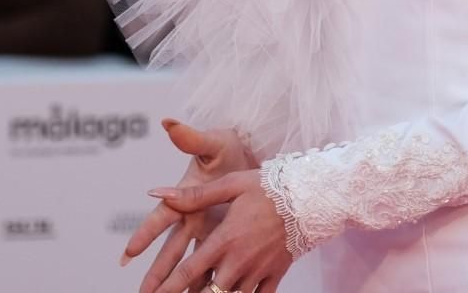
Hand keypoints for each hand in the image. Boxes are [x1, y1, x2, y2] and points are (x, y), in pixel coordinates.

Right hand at [123, 121, 255, 292]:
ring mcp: (209, 231)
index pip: (162, 217)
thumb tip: (168, 122)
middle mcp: (194, 218)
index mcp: (187, 196)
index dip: (145, 234)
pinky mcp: (226, 238)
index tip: (129, 253)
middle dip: (157, 272)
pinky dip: (208, 279)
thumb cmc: (230, 148)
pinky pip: (215, 263)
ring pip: (190, 262)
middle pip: (172, 250)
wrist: (255, 157)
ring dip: (180, 283)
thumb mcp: (213, 144)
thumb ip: (192, 138)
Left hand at [146, 171, 293, 292]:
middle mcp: (239, 261)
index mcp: (224, 239)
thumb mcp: (231, 184)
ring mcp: (258, 271)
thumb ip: (194, 195)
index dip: (167, 287)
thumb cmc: (268, 186)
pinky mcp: (275, 275)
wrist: (310, 196)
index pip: (188, 271)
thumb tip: (157, 194)